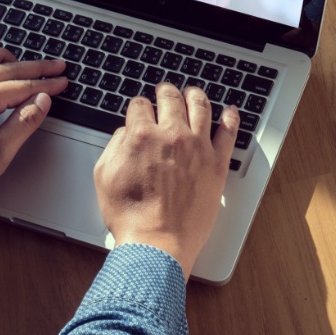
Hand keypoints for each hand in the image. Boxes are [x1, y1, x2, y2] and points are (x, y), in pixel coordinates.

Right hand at [94, 83, 238, 279]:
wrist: (156, 243)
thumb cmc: (130, 215)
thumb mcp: (104, 175)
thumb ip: (114, 146)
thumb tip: (125, 133)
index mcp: (141, 135)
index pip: (140, 105)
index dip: (138, 105)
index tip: (140, 108)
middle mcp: (171, 135)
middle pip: (170, 98)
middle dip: (165, 91)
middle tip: (165, 91)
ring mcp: (197, 147)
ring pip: (200, 106)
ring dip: (195, 95)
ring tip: (193, 92)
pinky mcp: (216, 163)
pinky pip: (228, 133)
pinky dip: (230, 118)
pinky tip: (231, 111)